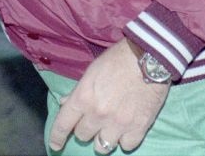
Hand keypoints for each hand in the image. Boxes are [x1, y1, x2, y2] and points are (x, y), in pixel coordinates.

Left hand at [47, 40, 167, 153]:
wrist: (149, 57)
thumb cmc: (118, 59)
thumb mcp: (92, 71)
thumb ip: (78, 91)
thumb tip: (65, 104)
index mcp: (84, 98)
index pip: (63, 124)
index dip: (57, 137)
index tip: (55, 145)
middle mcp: (98, 114)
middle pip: (83, 136)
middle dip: (86, 129)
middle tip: (94, 120)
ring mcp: (118, 123)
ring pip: (102, 146)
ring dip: (103, 138)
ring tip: (109, 129)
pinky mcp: (139, 128)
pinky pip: (126, 146)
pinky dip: (125, 140)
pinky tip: (127, 129)